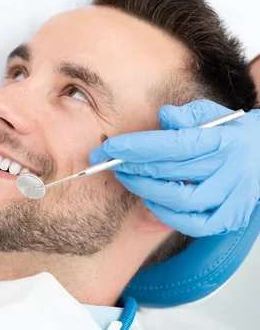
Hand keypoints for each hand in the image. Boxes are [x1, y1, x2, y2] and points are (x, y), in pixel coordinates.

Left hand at [89, 99, 259, 236]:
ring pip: (179, 200)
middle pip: (169, 172)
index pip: (172, 145)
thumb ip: (187, 115)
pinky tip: (151, 201)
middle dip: (131, 166)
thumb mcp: (213, 114)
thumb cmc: (231, 133)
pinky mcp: (228, 218)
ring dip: (144, 189)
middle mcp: (228, 170)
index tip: (108, 148)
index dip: (136, 147)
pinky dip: (167, 215)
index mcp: (222, 141)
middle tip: (108, 162)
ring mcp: (230, 197)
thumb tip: (164, 116)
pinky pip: (193, 225)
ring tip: (127, 177)